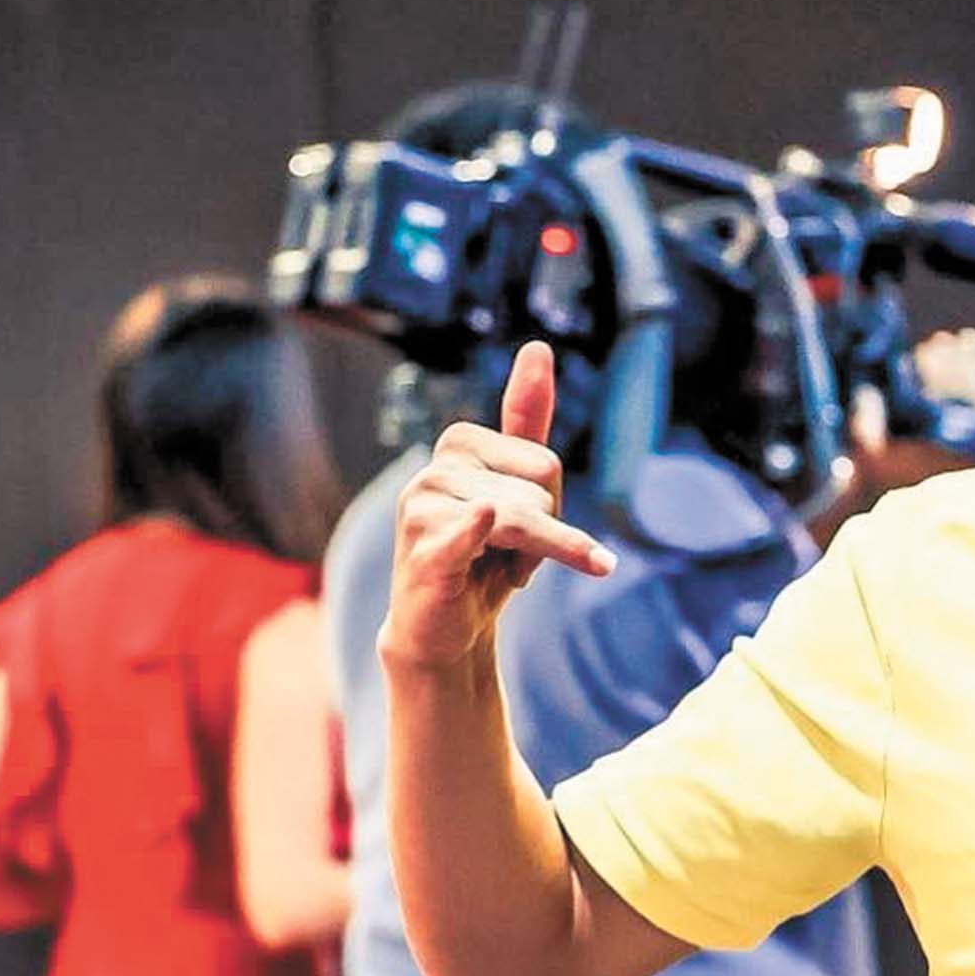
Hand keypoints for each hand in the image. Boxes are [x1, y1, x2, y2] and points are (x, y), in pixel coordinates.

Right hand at [378, 341, 614, 668]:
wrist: (446, 628)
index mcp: (458, 444)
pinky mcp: (425, 554)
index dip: (551, 508)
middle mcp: (435, 469)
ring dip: (529, 561)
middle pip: (543, 492)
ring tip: (493, 572)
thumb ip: (525, 419)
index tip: (520, 529)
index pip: (547, 464)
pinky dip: (475, 531)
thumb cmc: (485, 556)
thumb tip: (537, 346)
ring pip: (527, 520)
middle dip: (545, 536)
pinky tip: (480, 519)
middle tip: (504, 558)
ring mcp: (423, 510)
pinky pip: (465, 532)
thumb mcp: (513, 485)